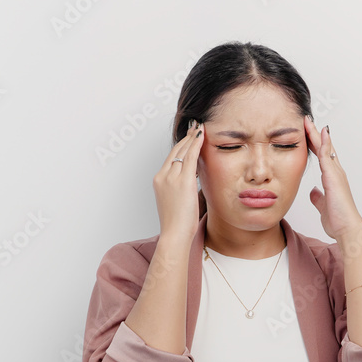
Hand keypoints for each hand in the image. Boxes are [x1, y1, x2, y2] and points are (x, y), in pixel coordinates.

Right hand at [152, 119, 204, 240]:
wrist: (174, 234)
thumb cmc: (177, 225)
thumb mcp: (176, 202)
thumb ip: (181, 189)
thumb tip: (191, 183)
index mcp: (159, 181)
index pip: (171, 158)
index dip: (181, 146)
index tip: (188, 138)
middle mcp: (162, 176)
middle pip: (175, 151)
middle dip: (186, 138)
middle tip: (195, 127)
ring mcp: (171, 177)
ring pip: (182, 151)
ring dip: (192, 138)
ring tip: (200, 128)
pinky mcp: (182, 180)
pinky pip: (189, 156)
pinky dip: (196, 144)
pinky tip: (202, 135)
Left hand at [303, 116, 361, 240]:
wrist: (348, 229)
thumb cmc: (338, 221)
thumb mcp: (323, 206)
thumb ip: (318, 198)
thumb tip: (313, 192)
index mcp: (332, 179)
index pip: (322, 157)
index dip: (315, 145)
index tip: (307, 133)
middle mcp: (336, 173)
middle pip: (324, 148)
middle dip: (315, 134)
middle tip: (307, 121)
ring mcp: (336, 174)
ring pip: (326, 149)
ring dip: (317, 134)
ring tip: (309, 121)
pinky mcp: (334, 177)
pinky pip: (328, 157)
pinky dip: (324, 144)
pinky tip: (321, 133)